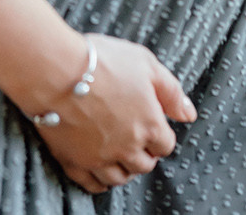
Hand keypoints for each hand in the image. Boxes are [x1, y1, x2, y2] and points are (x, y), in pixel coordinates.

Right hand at [32, 35, 195, 193]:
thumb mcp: (145, 63)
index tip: (149, 123)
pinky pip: (91, 185)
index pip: (165, 145)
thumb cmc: (101, 61)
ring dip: (123, 168)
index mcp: (149, 125)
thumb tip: (189, 114)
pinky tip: (98, 169)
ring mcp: (100, 158)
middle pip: (144, 165)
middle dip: (143, 153)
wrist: (55, 70)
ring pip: (120, 178)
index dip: (159, 134)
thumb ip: (171, 91)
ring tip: (117, 152)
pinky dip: (98, 181)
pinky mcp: (74, 161)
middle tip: (134, 138)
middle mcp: (128, 148)